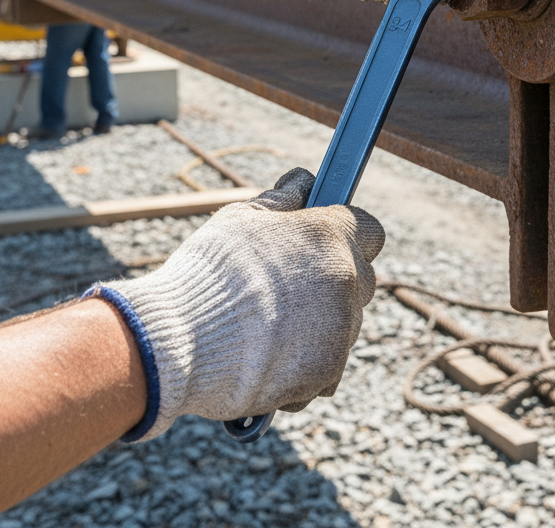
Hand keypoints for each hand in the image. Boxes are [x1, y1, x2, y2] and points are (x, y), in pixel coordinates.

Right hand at [89, 168, 384, 439]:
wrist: (183, 341)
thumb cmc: (209, 271)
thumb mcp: (241, 217)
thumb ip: (283, 198)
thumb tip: (304, 181)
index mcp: (329, 236)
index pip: (370, 230)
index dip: (349, 234)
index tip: (325, 240)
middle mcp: (346, 281)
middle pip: (362, 279)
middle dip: (335, 281)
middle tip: (290, 285)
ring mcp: (341, 331)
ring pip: (344, 324)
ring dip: (319, 324)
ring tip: (265, 326)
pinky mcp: (327, 373)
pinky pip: (328, 365)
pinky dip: (306, 363)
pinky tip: (265, 356)